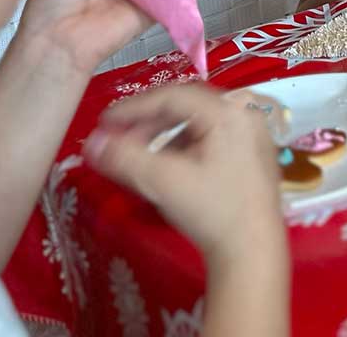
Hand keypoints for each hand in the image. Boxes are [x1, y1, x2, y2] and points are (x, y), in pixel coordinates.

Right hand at [85, 84, 283, 263]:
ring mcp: (254, 132)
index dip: (133, 108)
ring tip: (139, 159)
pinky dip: (184, 147)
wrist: (252, 250)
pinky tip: (168, 168)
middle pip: (186, 107)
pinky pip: (211, 137)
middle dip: (147, 124)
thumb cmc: (213, 212)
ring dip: (164, 137)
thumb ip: (124, 157)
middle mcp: (247, 113)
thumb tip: (92, 142)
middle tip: (118, 142)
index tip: (104, 122)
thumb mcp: (162, 182)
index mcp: (231, 111)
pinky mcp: (254, 152)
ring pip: (197, 123)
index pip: (172, 96)